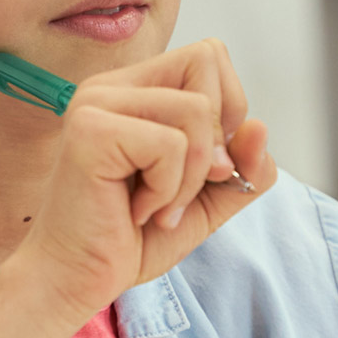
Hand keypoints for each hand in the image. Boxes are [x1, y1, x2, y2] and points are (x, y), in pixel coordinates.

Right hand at [7, 38, 272, 325]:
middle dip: (216, 136)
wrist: (78, 280)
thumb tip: (259, 128)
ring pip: (195, 109)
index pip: (208, 56)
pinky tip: (136, 210)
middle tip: (181, 187)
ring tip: (157, 207)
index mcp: (135, 90)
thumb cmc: (129, 238)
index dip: (227, 110)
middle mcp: (111, 86)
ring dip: (191, 176)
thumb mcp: (208, 199)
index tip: (202, 166)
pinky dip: (167, 190)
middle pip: (205, 62)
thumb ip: (244, 165)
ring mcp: (96, 103)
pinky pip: (170, 145)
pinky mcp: (90, 131)